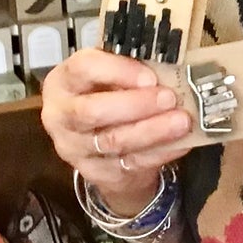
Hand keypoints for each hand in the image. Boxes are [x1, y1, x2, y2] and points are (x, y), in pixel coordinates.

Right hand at [40, 48, 192, 215]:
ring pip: (113, 141)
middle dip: (136, 104)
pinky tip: (181, 142)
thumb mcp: (106, 77)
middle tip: (169, 98)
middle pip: (93, 111)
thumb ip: (127, 70)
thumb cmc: (103, 96)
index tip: (150, 76)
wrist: (94, 142)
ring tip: (181, 121)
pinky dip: (160, 152)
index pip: (83, 69)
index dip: (118, 71)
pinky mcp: (95, 173)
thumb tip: (166, 69)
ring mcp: (74, 149)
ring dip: (152, 131)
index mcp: (62, 82)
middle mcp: (60, 116)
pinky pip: (131, 163)